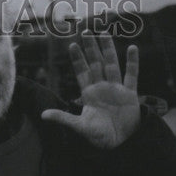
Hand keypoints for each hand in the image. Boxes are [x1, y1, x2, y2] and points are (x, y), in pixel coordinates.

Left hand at [42, 33, 140, 148]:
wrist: (119, 144)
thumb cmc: (98, 137)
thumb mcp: (79, 127)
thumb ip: (63, 118)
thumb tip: (42, 115)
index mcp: (89, 94)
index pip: (82, 72)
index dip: (77, 59)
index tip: (72, 45)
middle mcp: (102, 88)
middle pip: (96, 63)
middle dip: (91, 48)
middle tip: (86, 31)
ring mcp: (117, 89)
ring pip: (112, 64)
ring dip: (108, 49)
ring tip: (103, 33)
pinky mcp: (130, 94)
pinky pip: (131, 75)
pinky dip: (132, 62)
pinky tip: (132, 48)